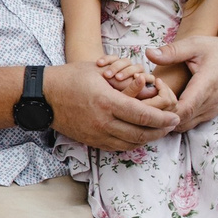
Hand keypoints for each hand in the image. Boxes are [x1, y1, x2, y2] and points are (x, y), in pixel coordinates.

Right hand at [48, 60, 178, 151]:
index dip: (163, 119)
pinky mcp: (92, 141)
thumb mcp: (98, 70)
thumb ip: (123, 80)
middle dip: (160, 131)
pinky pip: (118, 147)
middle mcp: (103, 122)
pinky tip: (139, 135)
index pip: (143, 115)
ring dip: (148, 139)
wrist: (43, 97)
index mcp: (107, 102)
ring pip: (131, 144)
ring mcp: (97, 134)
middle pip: (141, 134)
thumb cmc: (71, 77)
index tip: (175, 117)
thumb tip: (146, 86)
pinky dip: (133, 142)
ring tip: (159, 131)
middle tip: (171, 125)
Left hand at [148, 32, 217, 131]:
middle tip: (147, 97)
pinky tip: (166, 104)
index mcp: (205, 87)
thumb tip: (148, 52)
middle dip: (159, 114)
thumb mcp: (195, 44)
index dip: (162, 106)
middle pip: (178, 121)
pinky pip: (188, 123)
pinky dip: (174, 119)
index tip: (153, 91)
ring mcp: (210, 111)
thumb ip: (172, 51)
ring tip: (155, 100)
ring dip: (166, 118)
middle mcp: (209, 104)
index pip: (181, 110)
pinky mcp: (209, 114)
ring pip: (182, 126)